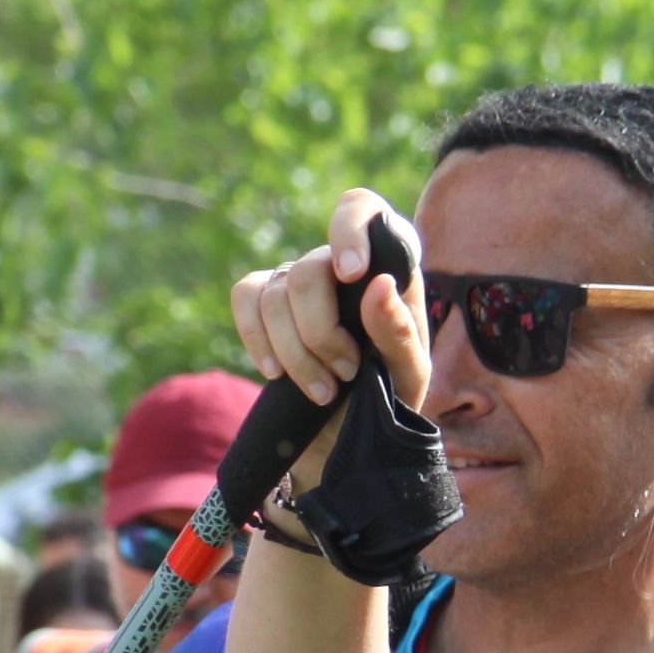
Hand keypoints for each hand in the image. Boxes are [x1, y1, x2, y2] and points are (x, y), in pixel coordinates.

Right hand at [226, 189, 429, 487]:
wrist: (348, 442)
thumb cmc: (390, 403)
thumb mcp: (408, 376)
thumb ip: (398, 332)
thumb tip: (377, 285)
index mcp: (386, 269)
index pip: (362, 210)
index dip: (349, 230)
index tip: (351, 273)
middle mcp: (340, 268)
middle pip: (309, 270)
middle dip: (321, 332)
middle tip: (345, 374)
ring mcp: (299, 283)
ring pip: (275, 293)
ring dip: (295, 352)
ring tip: (323, 390)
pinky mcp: (265, 305)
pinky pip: (246, 296)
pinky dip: (257, 337)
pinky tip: (276, 371)